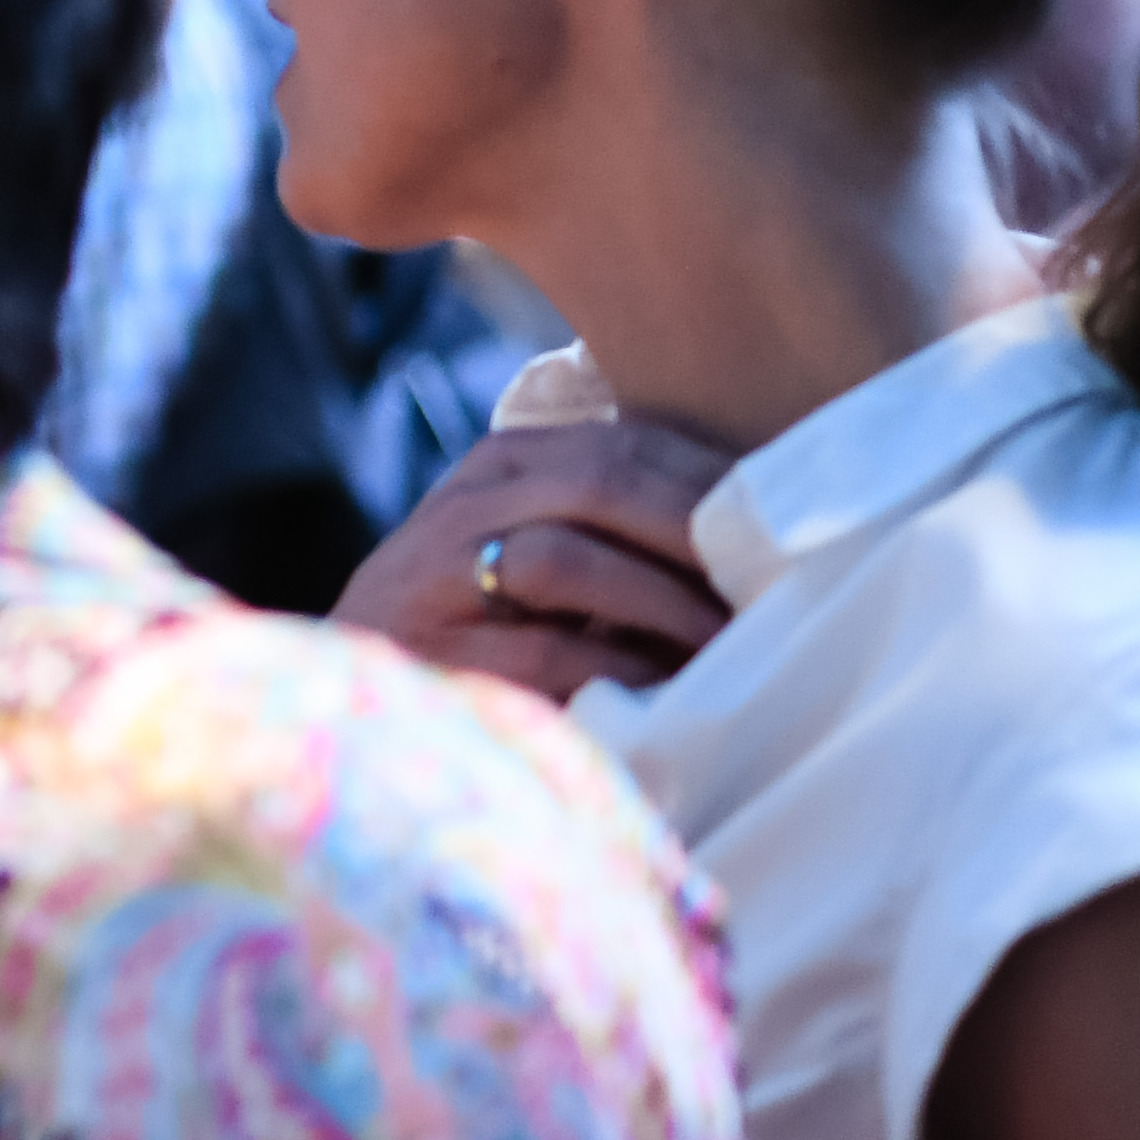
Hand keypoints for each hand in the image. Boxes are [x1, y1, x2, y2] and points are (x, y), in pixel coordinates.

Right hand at [333, 418, 739, 701]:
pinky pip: (544, 652)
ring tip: (727, 639)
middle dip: (697, 530)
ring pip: (566, 558)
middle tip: (773, 579)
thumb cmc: (478, 628)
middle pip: (599, 482)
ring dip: (663, 600)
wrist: (351, 698)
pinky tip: (663, 689)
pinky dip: (617, 669)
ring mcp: (436, 575)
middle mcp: (466, 503)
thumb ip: (614, 527)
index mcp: (503, 464)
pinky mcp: (432, 653)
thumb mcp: (536, 550)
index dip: (713, 479)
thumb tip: (761, 532)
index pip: (624, 441)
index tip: (788, 523)